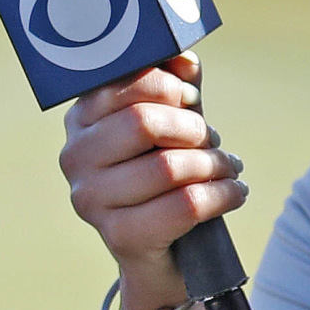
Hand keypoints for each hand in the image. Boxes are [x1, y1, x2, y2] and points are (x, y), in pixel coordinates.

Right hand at [58, 54, 247, 279]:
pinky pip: (185, 206)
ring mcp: (90, 199)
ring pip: (169, 167)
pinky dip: (223, 195)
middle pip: (144, 123)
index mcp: (80, 118)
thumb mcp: (170, 123)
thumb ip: (175, 84)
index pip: (126, 85)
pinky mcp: (118, 236)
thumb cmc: (164, 171)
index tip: (190, 101)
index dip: (170, 88)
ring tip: (228, 168)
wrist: (161, 250)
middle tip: (213, 141)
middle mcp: (74, 156)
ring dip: (215, 165)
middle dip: (194, 130)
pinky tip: (235, 192)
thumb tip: (183, 59)